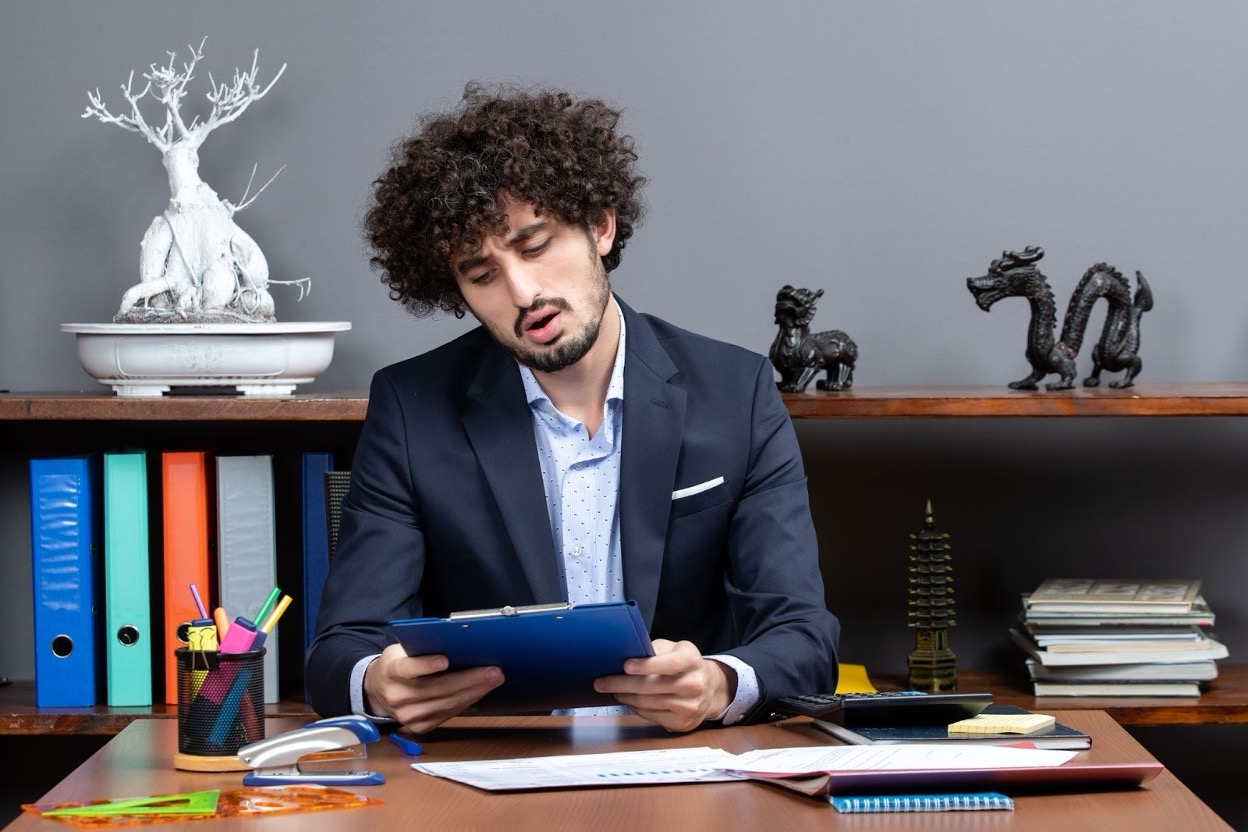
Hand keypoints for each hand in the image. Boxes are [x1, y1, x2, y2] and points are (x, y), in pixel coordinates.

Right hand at [362, 643, 503, 733]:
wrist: (379, 691)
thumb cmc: (397, 664)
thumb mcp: (401, 650)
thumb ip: (421, 649)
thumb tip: (456, 642)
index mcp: (391, 672)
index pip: (407, 669)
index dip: (425, 665)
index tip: (445, 660)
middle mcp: (397, 696)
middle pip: (436, 689)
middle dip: (469, 679)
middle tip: (493, 671)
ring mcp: (408, 716)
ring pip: (446, 703)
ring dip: (474, 691)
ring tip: (493, 679)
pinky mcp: (420, 727)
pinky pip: (448, 714)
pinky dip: (467, 701)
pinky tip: (481, 691)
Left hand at [593, 639, 735, 731]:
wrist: (711, 689)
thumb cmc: (685, 665)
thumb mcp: (676, 649)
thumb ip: (655, 650)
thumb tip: (626, 654)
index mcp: (692, 661)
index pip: (669, 663)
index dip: (647, 665)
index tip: (625, 665)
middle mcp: (694, 684)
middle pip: (651, 686)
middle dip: (621, 684)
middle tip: (601, 682)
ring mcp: (689, 706)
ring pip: (647, 703)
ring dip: (625, 697)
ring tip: (612, 691)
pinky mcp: (682, 723)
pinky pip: (651, 716)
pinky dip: (635, 708)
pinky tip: (628, 700)